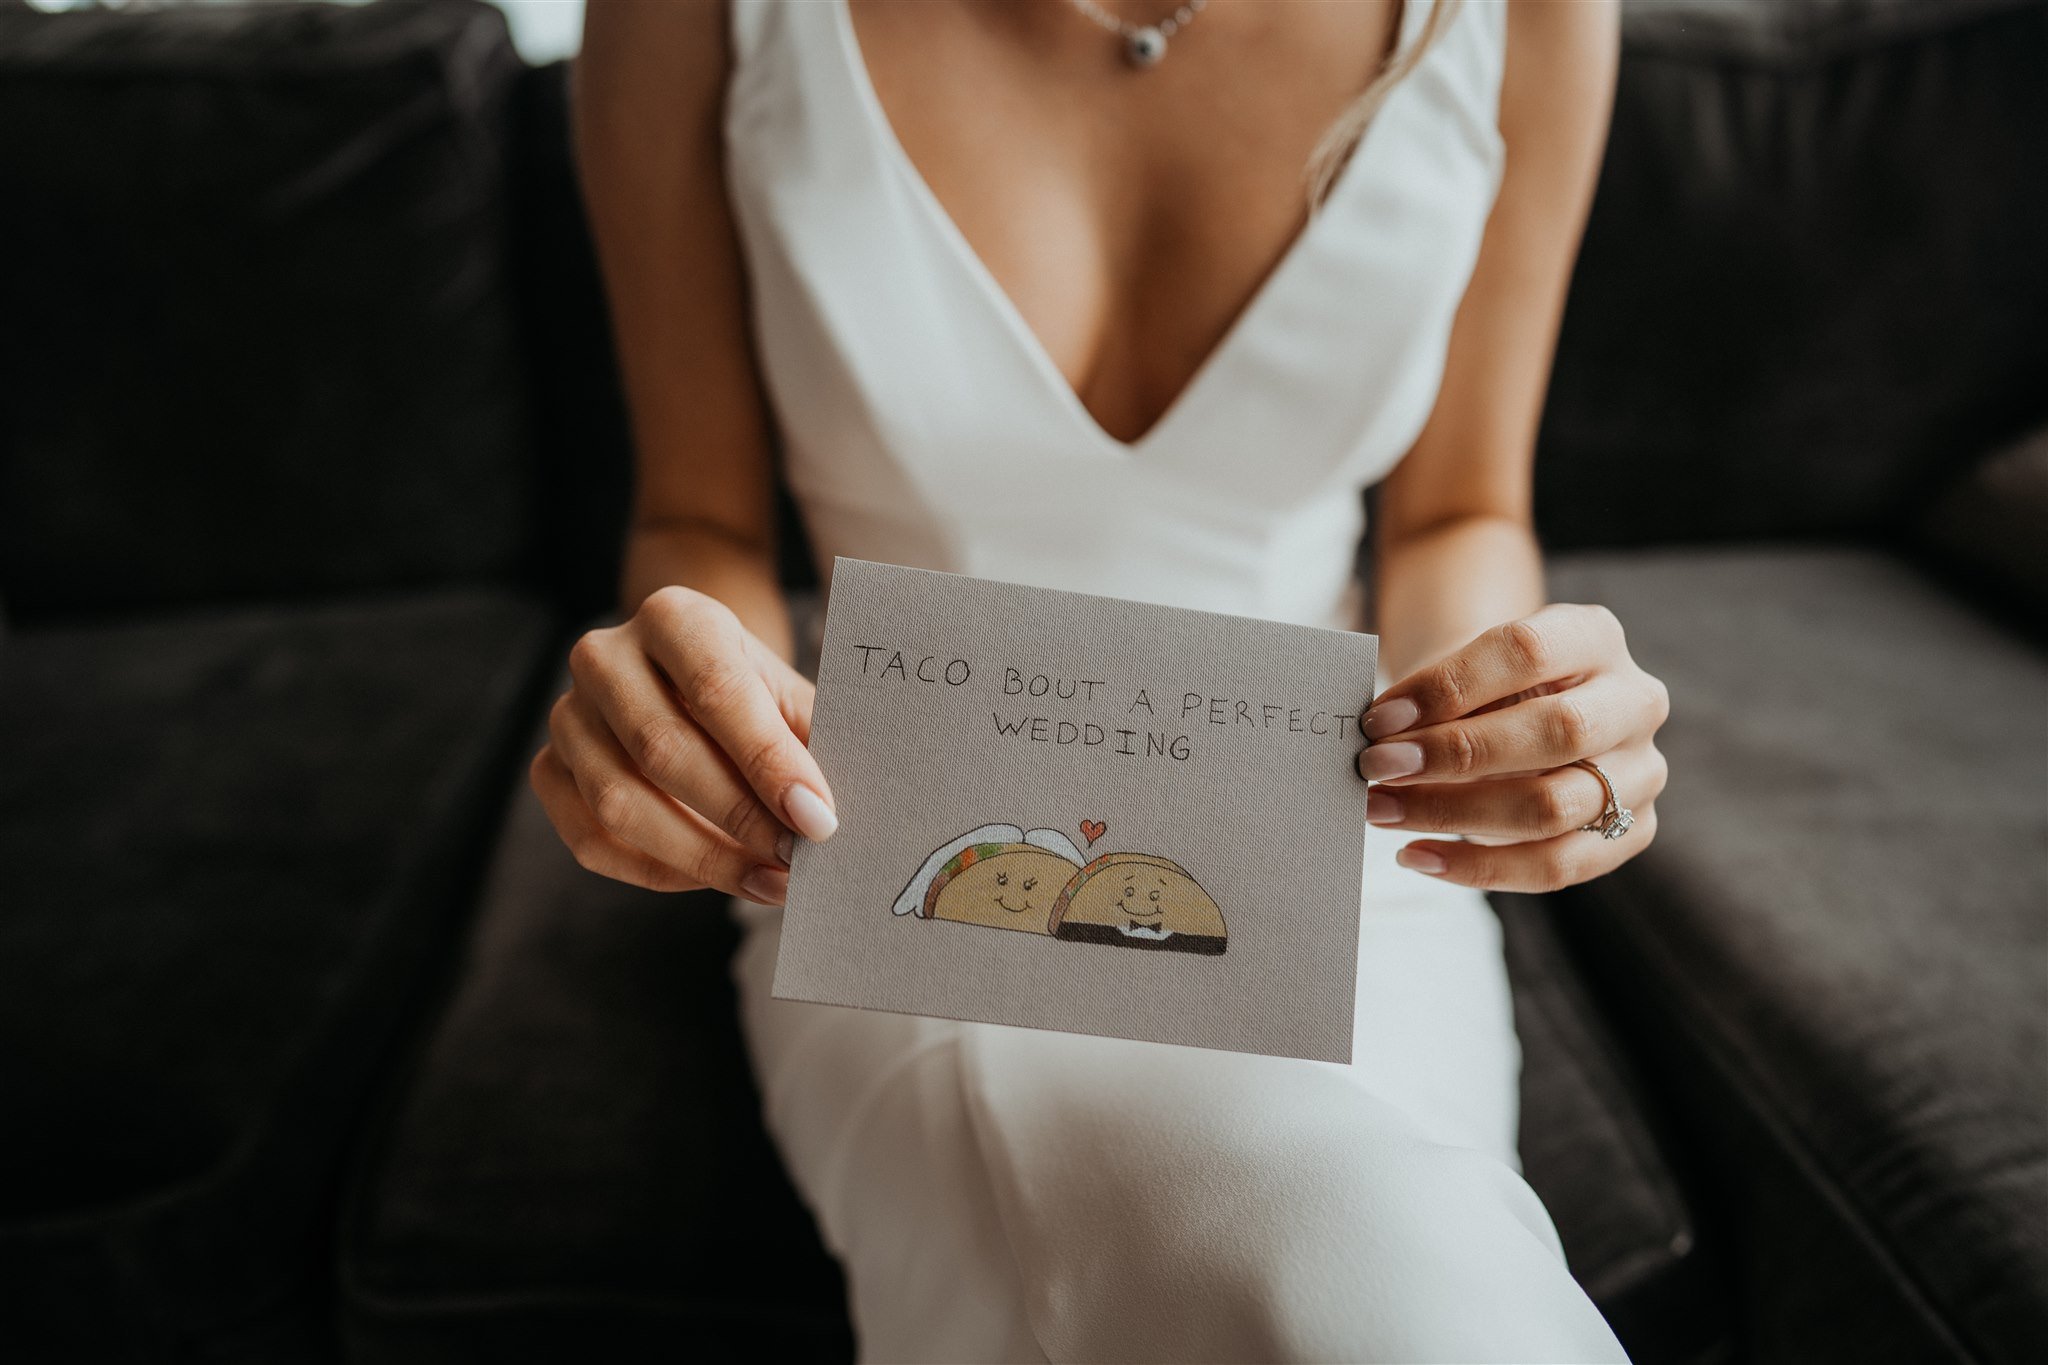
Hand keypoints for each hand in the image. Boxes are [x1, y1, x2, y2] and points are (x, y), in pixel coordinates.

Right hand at [529, 587, 837, 904]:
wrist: (688, 675)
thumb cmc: (750, 690)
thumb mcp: (786, 693)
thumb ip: (811, 740)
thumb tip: (832, 815)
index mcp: (672, 617)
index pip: (717, 690)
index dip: (768, 761)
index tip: (818, 818)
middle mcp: (604, 658)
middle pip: (663, 750)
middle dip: (739, 816)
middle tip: (799, 858)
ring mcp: (566, 715)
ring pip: (620, 804)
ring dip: (703, 857)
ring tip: (771, 880)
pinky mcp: (548, 770)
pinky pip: (593, 841)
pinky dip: (662, 872)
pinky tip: (719, 877)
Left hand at [1354, 604, 1667, 891]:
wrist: (1526, 715)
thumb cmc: (1487, 688)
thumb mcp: (1468, 671)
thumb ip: (1436, 697)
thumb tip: (1379, 741)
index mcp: (1596, 635)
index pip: (1527, 651)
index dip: (1449, 686)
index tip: (1379, 718)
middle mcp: (1634, 701)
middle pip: (1557, 732)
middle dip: (1454, 754)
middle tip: (1376, 767)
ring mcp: (1642, 770)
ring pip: (1554, 807)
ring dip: (1453, 813)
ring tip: (1381, 810)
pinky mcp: (1634, 830)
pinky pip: (1556, 866)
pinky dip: (1477, 867)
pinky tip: (1416, 854)